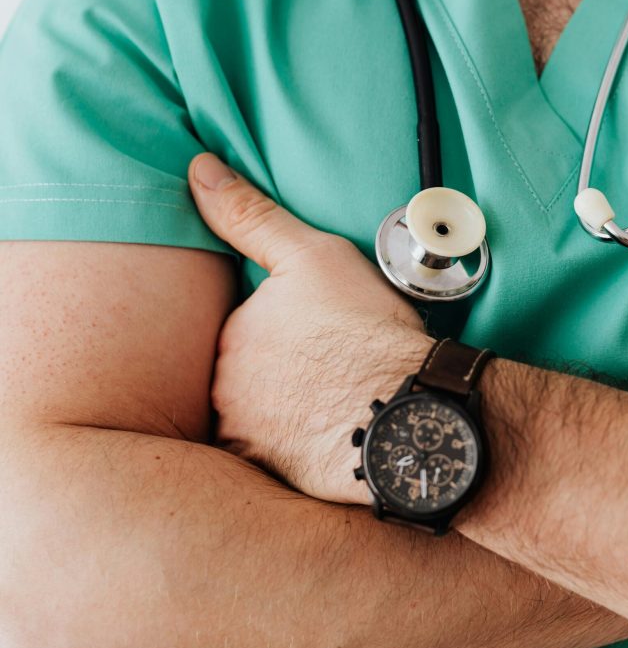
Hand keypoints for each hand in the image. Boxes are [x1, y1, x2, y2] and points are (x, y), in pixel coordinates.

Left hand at [189, 154, 433, 503]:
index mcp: (233, 336)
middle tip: (335, 371)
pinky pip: (279, 459)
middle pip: (250, 377)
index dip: (291, 330)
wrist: (407, 411)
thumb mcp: (313, 255)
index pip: (248, 329)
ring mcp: (249, 438)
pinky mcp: (275, 477)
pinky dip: (300, 449)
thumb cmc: (367, 332)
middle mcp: (226, 390)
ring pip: (263, 419)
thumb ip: (251, 216)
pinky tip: (334, 438)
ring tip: (341, 404)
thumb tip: (199, 171)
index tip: (328, 335)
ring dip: (290, 413)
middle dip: (284, 375)